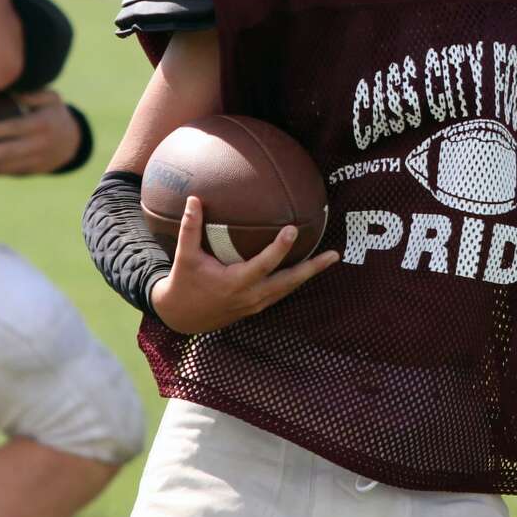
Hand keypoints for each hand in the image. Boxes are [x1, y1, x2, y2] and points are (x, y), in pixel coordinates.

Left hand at [0, 89, 80, 175]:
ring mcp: (31, 161)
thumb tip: (12, 92)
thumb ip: (34, 93)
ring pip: (2, 168)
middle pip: (8, 153)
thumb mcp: (52, 99)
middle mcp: (37, 146)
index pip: (18, 129)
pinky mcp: (25, 172)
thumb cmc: (54, 114)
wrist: (71, 144)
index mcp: (42, 124)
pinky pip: (2, 173)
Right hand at [149, 195, 339, 334]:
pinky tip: (306, 268)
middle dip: (312, 269)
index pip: (264, 265)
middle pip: (288, 282)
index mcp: (235, 283)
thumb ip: (191, 228)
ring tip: (329, 259)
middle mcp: (250, 296)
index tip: (293, 230)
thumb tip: (194, 199)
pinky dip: (295, 280)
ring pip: (288, 289)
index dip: (279, 248)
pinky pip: (281, 292)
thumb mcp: (185, 256)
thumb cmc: (184, 283)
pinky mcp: (256, 307)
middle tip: (334, 255)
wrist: (182, 317)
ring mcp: (255, 304)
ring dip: (308, 274)